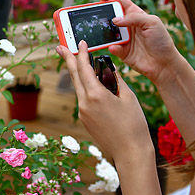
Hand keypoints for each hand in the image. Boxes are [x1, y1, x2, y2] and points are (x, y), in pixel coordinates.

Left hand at [56, 41, 153, 162]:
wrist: (130, 152)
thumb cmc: (134, 125)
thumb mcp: (128, 97)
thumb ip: (116, 81)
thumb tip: (109, 70)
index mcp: (96, 95)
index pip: (84, 68)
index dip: (81, 53)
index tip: (81, 42)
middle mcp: (84, 104)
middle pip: (74, 76)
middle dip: (67, 59)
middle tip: (60, 46)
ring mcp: (83, 113)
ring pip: (78, 88)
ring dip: (77, 74)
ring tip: (75, 61)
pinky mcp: (85, 120)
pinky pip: (83, 98)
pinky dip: (85, 87)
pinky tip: (90, 83)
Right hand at [100, 0, 181, 83]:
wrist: (164, 64)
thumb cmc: (162, 41)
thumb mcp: (152, 22)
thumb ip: (134, 17)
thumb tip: (115, 19)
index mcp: (136, 14)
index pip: (120, 1)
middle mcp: (128, 25)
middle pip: (110, 15)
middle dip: (102, 14)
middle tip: (96, 15)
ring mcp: (124, 38)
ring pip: (108, 32)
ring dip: (104, 31)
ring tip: (102, 32)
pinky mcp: (122, 51)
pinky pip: (112, 47)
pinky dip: (112, 46)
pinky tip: (115, 47)